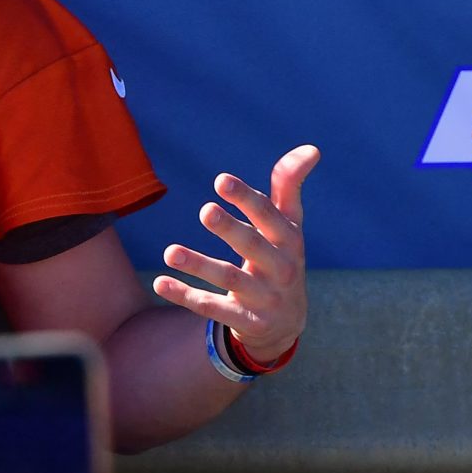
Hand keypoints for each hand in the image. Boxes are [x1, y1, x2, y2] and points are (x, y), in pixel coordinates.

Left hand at [153, 144, 317, 364]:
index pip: (269, 215)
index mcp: (289, 240)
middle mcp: (280, 268)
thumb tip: (311, 148)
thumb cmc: (281, 259)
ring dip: (199, 265)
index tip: (221, 180)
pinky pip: (213, 308)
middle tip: (205, 211)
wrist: (288, 324)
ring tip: (169, 252)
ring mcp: (264, 297)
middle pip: (253, 246)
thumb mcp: (289, 226)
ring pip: (229, 279)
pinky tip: (160, 283)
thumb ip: (289, 187)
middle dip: (230, 228)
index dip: (246, 198)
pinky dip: (186, 297)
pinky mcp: (245, 321)